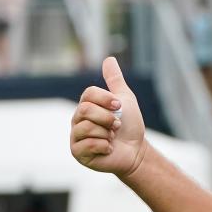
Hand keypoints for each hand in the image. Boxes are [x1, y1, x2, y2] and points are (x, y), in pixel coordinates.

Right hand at [71, 56, 146, 176]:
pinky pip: (88, 144)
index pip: (88, 94)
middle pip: (86, 110)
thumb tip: (109, 58)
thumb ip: (115, 80)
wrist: (135, 151)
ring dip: (107, 133)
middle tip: (117, 126)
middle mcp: (77, 120)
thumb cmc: (129, 126)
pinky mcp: (78, 153)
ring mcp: (75, 137)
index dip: (105, 99)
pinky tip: (108, 149)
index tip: (119, 106)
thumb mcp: (125, 100)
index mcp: (86, 106)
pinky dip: (104, 146)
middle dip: (107, 118)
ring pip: (87, 127)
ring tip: (112, 138)